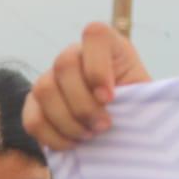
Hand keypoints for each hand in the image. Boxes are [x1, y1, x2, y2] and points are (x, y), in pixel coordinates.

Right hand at [24, 21, 151, 150]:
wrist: (120, 130)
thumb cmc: (136, 110)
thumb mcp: (146, 96)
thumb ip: (138, 92)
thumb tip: (125, 103)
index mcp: (106, 45)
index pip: (94, 34)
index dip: (98, 67)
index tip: (110, 98)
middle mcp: (74, 55)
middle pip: (64, 65)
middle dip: (83, 104)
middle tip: (103, 126)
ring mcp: (50, 78)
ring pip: (44, 90)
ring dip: (68, 121)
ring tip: (88, 136)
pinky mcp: (34, 105)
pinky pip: (32, 118)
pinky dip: (52, 136)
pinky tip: (72, 143)